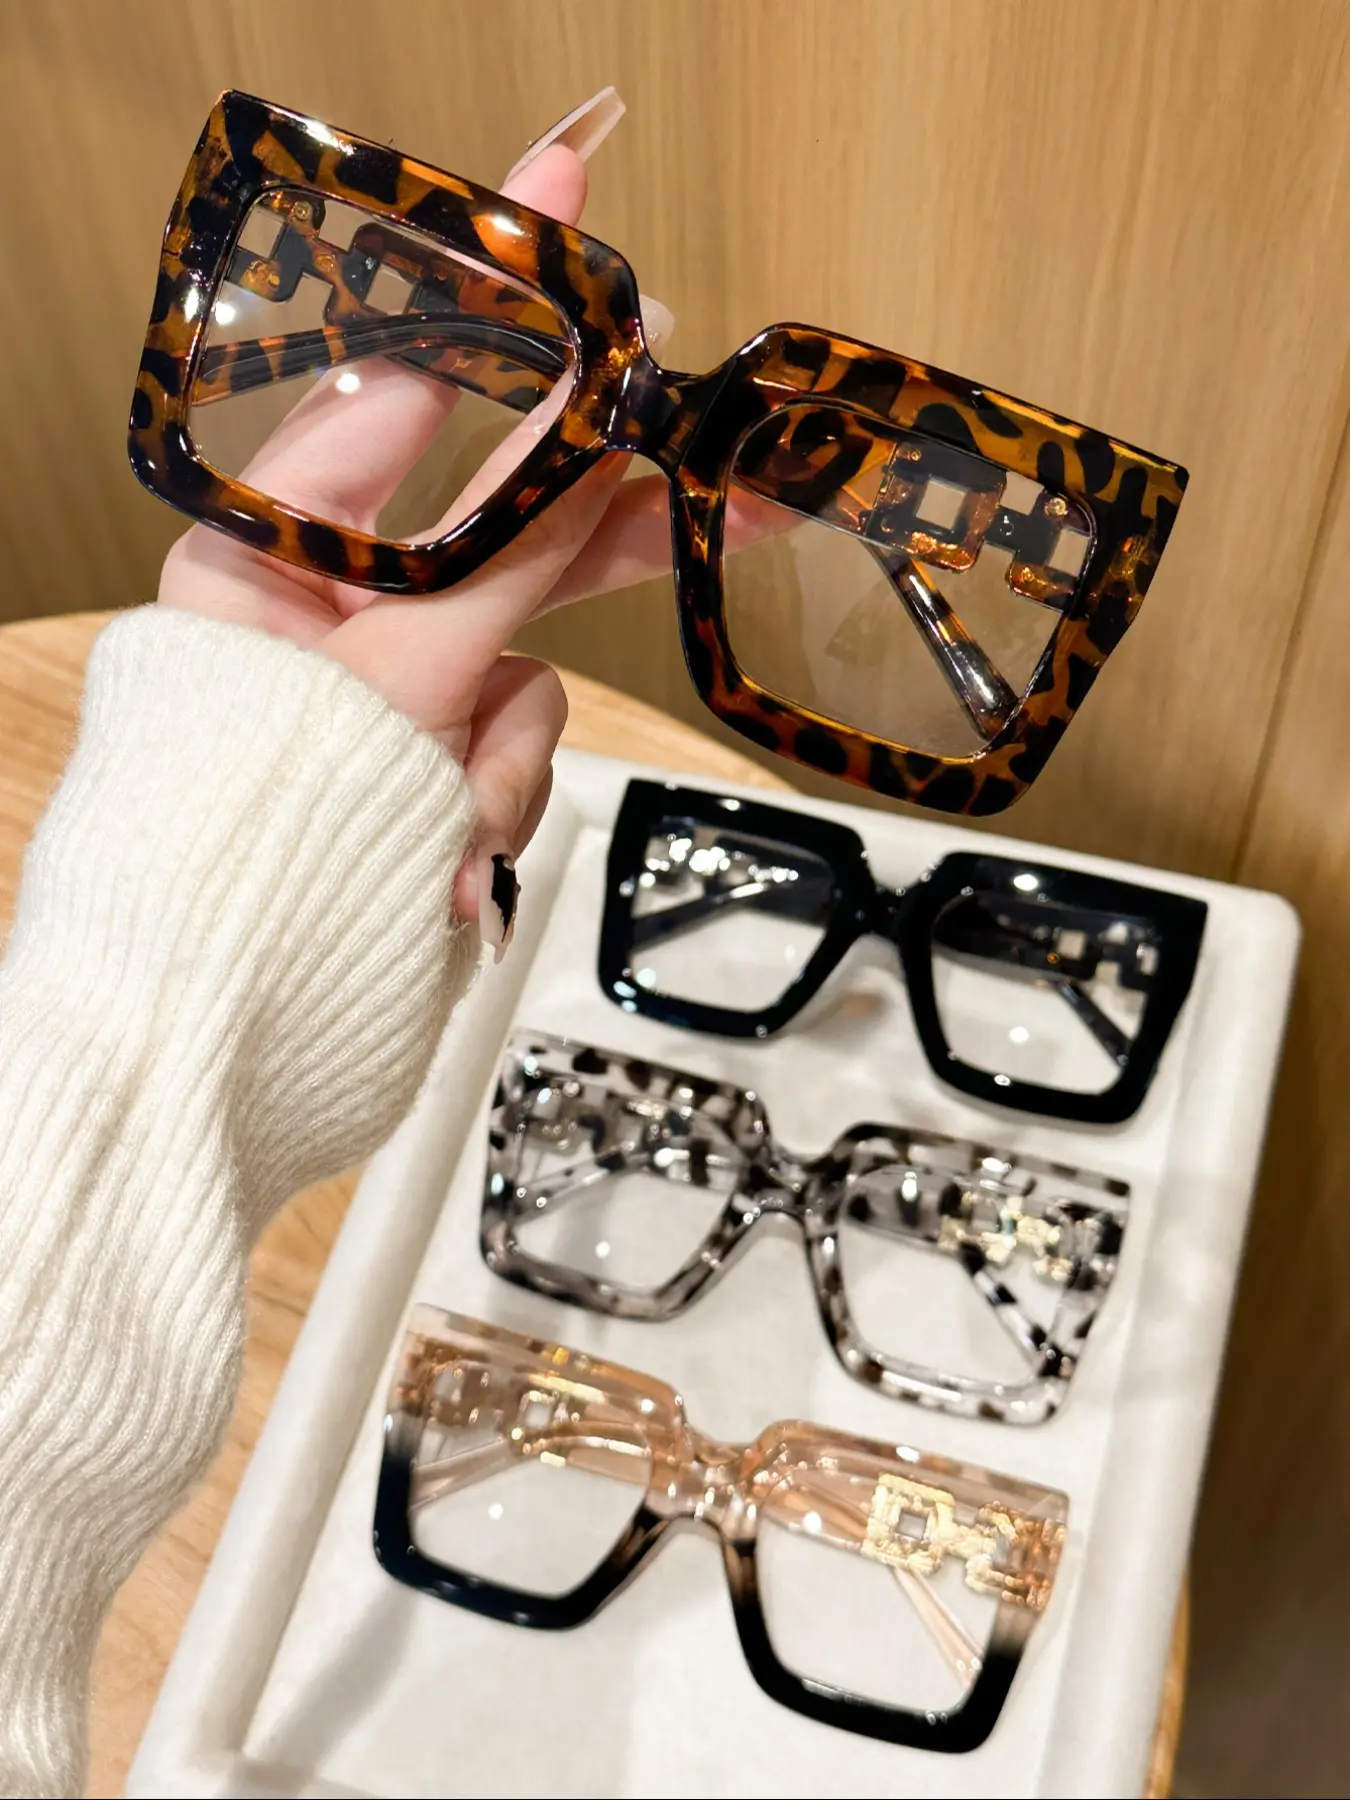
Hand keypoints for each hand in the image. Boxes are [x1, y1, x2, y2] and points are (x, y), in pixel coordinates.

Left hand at [159, 127, 641, 942]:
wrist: (238, 1021)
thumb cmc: (257, 840)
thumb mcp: (403, 675)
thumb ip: (516, 562)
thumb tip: (602, 451)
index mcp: (273, 552)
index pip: (407, 391)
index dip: (502, 305)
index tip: (569, 203)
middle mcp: (330, 611)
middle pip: (499, 527)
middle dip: (590, 538)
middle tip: (722, 483)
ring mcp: (387, 692)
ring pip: (526, 661)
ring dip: (505, 741)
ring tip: (445, 809)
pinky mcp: (433, 765)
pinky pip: (519, 742)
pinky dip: (494, 799)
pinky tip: (443, 852)